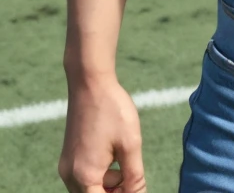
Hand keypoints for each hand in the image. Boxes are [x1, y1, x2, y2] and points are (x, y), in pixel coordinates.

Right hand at [59, 77, 146, 191]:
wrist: (90, 82)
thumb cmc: (112, 110)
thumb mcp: (130, 144)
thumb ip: (135, 177)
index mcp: (85, 176)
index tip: (135, 185)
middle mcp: (70, 176)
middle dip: (116, 191)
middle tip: (133, 173)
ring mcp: (66, 166)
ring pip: (90, 188)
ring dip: (109, 183)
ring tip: (123, 156)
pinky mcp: (68, 157)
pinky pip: (84, 176)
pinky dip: (100, 172)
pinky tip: (112, 152)